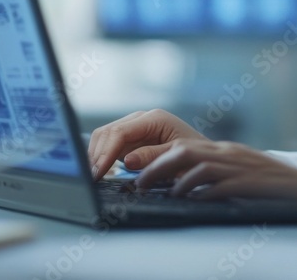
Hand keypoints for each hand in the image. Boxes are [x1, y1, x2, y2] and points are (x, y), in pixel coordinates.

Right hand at [87, 109, 206, 180]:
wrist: (205, 155)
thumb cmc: (196, 155)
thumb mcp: (178, 156)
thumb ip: (153, 156)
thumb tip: (127, 160)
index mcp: (154, 118)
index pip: (119, 132)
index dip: (105, 153)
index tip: (97, 173)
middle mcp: (141, 119)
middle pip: (106, 133)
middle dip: (96, 155)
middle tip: (91, 179)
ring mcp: (135, 127)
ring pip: (103, 137)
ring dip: (96, 156)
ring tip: (93, 177)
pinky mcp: (131, 139)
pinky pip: (109, 145)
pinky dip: (101, 158)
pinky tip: (100, 173)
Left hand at [135, 138, 296, 216]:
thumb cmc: (274, 186)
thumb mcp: (240, 174)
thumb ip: (214, 176)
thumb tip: (182, 187)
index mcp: (225, 150)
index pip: (184, 145)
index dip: (157, 156)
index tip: (136, 169)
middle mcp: (229, 154)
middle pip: (184, 149)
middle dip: (155, 164)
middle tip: (136, 180)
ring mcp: (240, 167)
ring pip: (196, 163)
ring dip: (170, 177)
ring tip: (153, 189)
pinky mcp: (249, 184)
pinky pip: (218, 184)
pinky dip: (198, 191)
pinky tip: (186, 198)